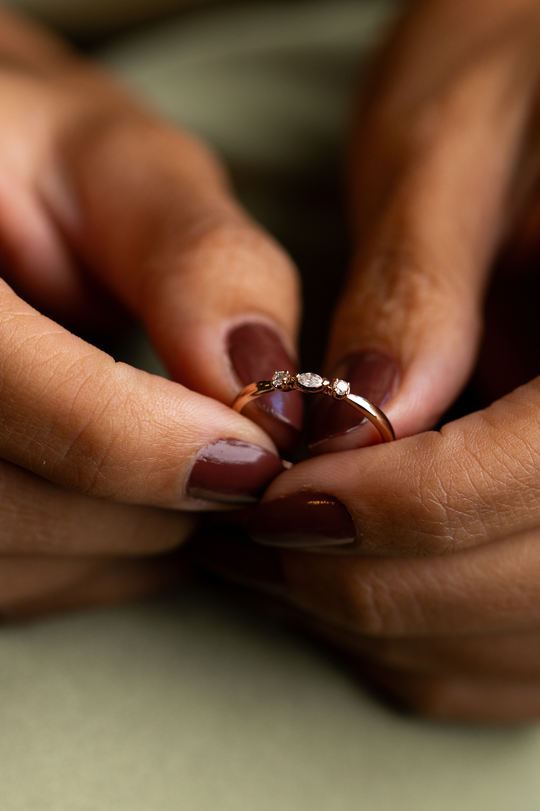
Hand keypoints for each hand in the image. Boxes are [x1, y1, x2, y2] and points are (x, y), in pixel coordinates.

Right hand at [0, 7, 301, 617]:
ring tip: (189, 468)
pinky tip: (134, 501)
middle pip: (3, 507)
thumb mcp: (111, 158)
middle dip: (149, 506)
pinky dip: (94, 562)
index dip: (132, 440)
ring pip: (5, 566)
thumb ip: (190, 252)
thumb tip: (261, 378)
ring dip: (130, 542)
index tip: (251, 455)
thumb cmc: (26, 153)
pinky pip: (8, 583)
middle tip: (239, 462)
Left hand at [219, 0, 539, 722]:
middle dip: (365, 575)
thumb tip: (368, 409)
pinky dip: (418, 645)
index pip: (532, 475)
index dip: (391, 507)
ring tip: (270, 554)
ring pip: (514, 642)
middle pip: (523, 583)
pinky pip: (511, 654)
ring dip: (379, 618)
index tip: (274, 492)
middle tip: (248, 532)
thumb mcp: (460, 142)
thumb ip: (421, 280)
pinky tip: (340, 575)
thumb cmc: (523, 65)